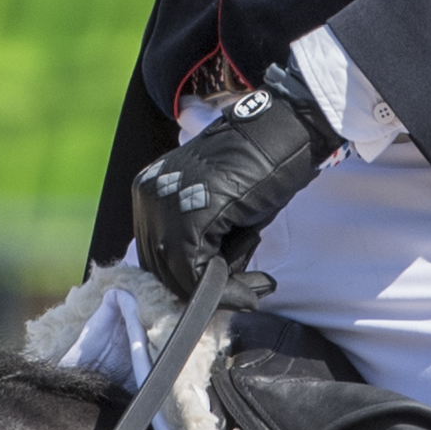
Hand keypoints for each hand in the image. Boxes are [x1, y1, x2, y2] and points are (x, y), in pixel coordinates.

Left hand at [132, 82, 334, 298]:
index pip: (155, 249)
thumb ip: (199, 238)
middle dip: (201, 285)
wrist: (281, 138)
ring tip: (252, 289)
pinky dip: (225, 289)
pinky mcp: (188, 219)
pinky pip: (196, 272)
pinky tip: (251, 289)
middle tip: (245, 292)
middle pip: (160, 265)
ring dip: (217, 289)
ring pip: (176, 273)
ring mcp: (165, 207)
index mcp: (150, 188)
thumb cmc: (259, 170)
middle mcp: (149, 196)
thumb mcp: (217, 205)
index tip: (224, 285)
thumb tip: (203, 280)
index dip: (187, 276)